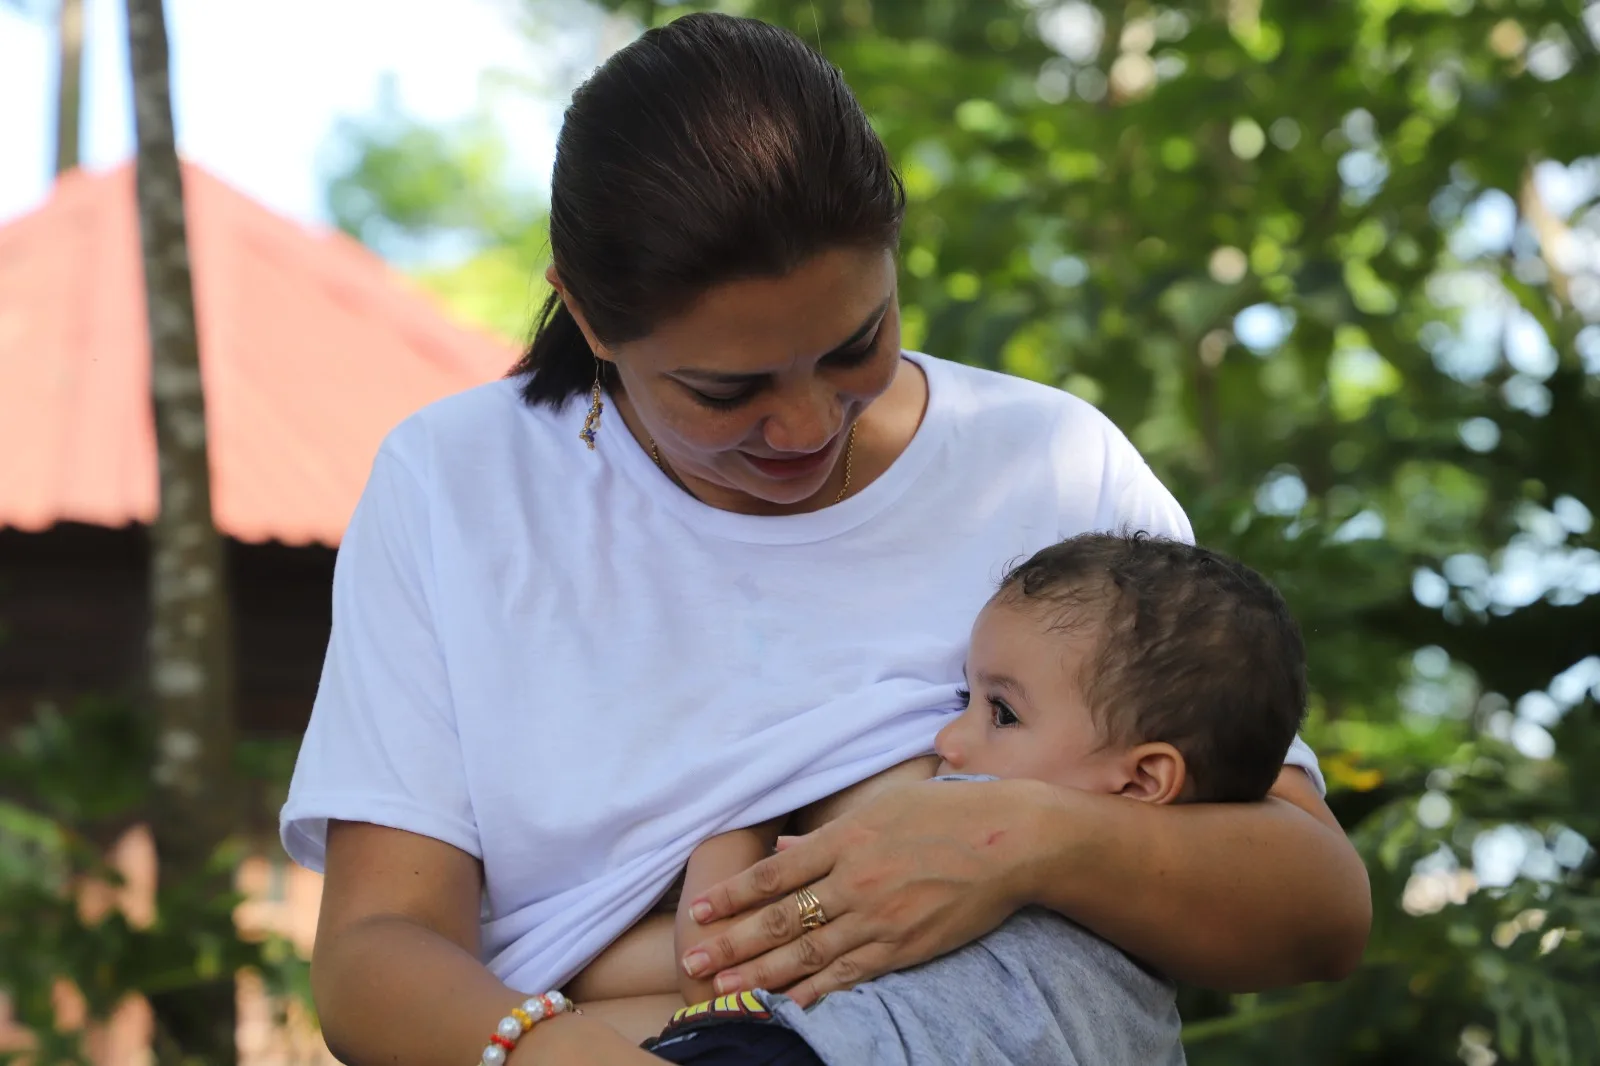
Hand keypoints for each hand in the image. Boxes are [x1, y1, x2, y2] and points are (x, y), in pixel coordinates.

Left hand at [680, 777, 1048, 1006]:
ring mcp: (879, 918)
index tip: (699, 911)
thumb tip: (782, 848)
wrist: (1010, 839)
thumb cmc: (948, 813)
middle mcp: (856, 879)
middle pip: (781, 917)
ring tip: (723, 987)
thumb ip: (829, 833)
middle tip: (693, 960)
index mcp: (847, 837)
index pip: (774, 873)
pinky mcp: (904, 946)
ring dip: (760, 971)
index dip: (732, 895)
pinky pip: (850, 974)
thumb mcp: (884, 807)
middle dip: (732, 940)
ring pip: (808, 952)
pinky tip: (787, 1002)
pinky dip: (816, 990)